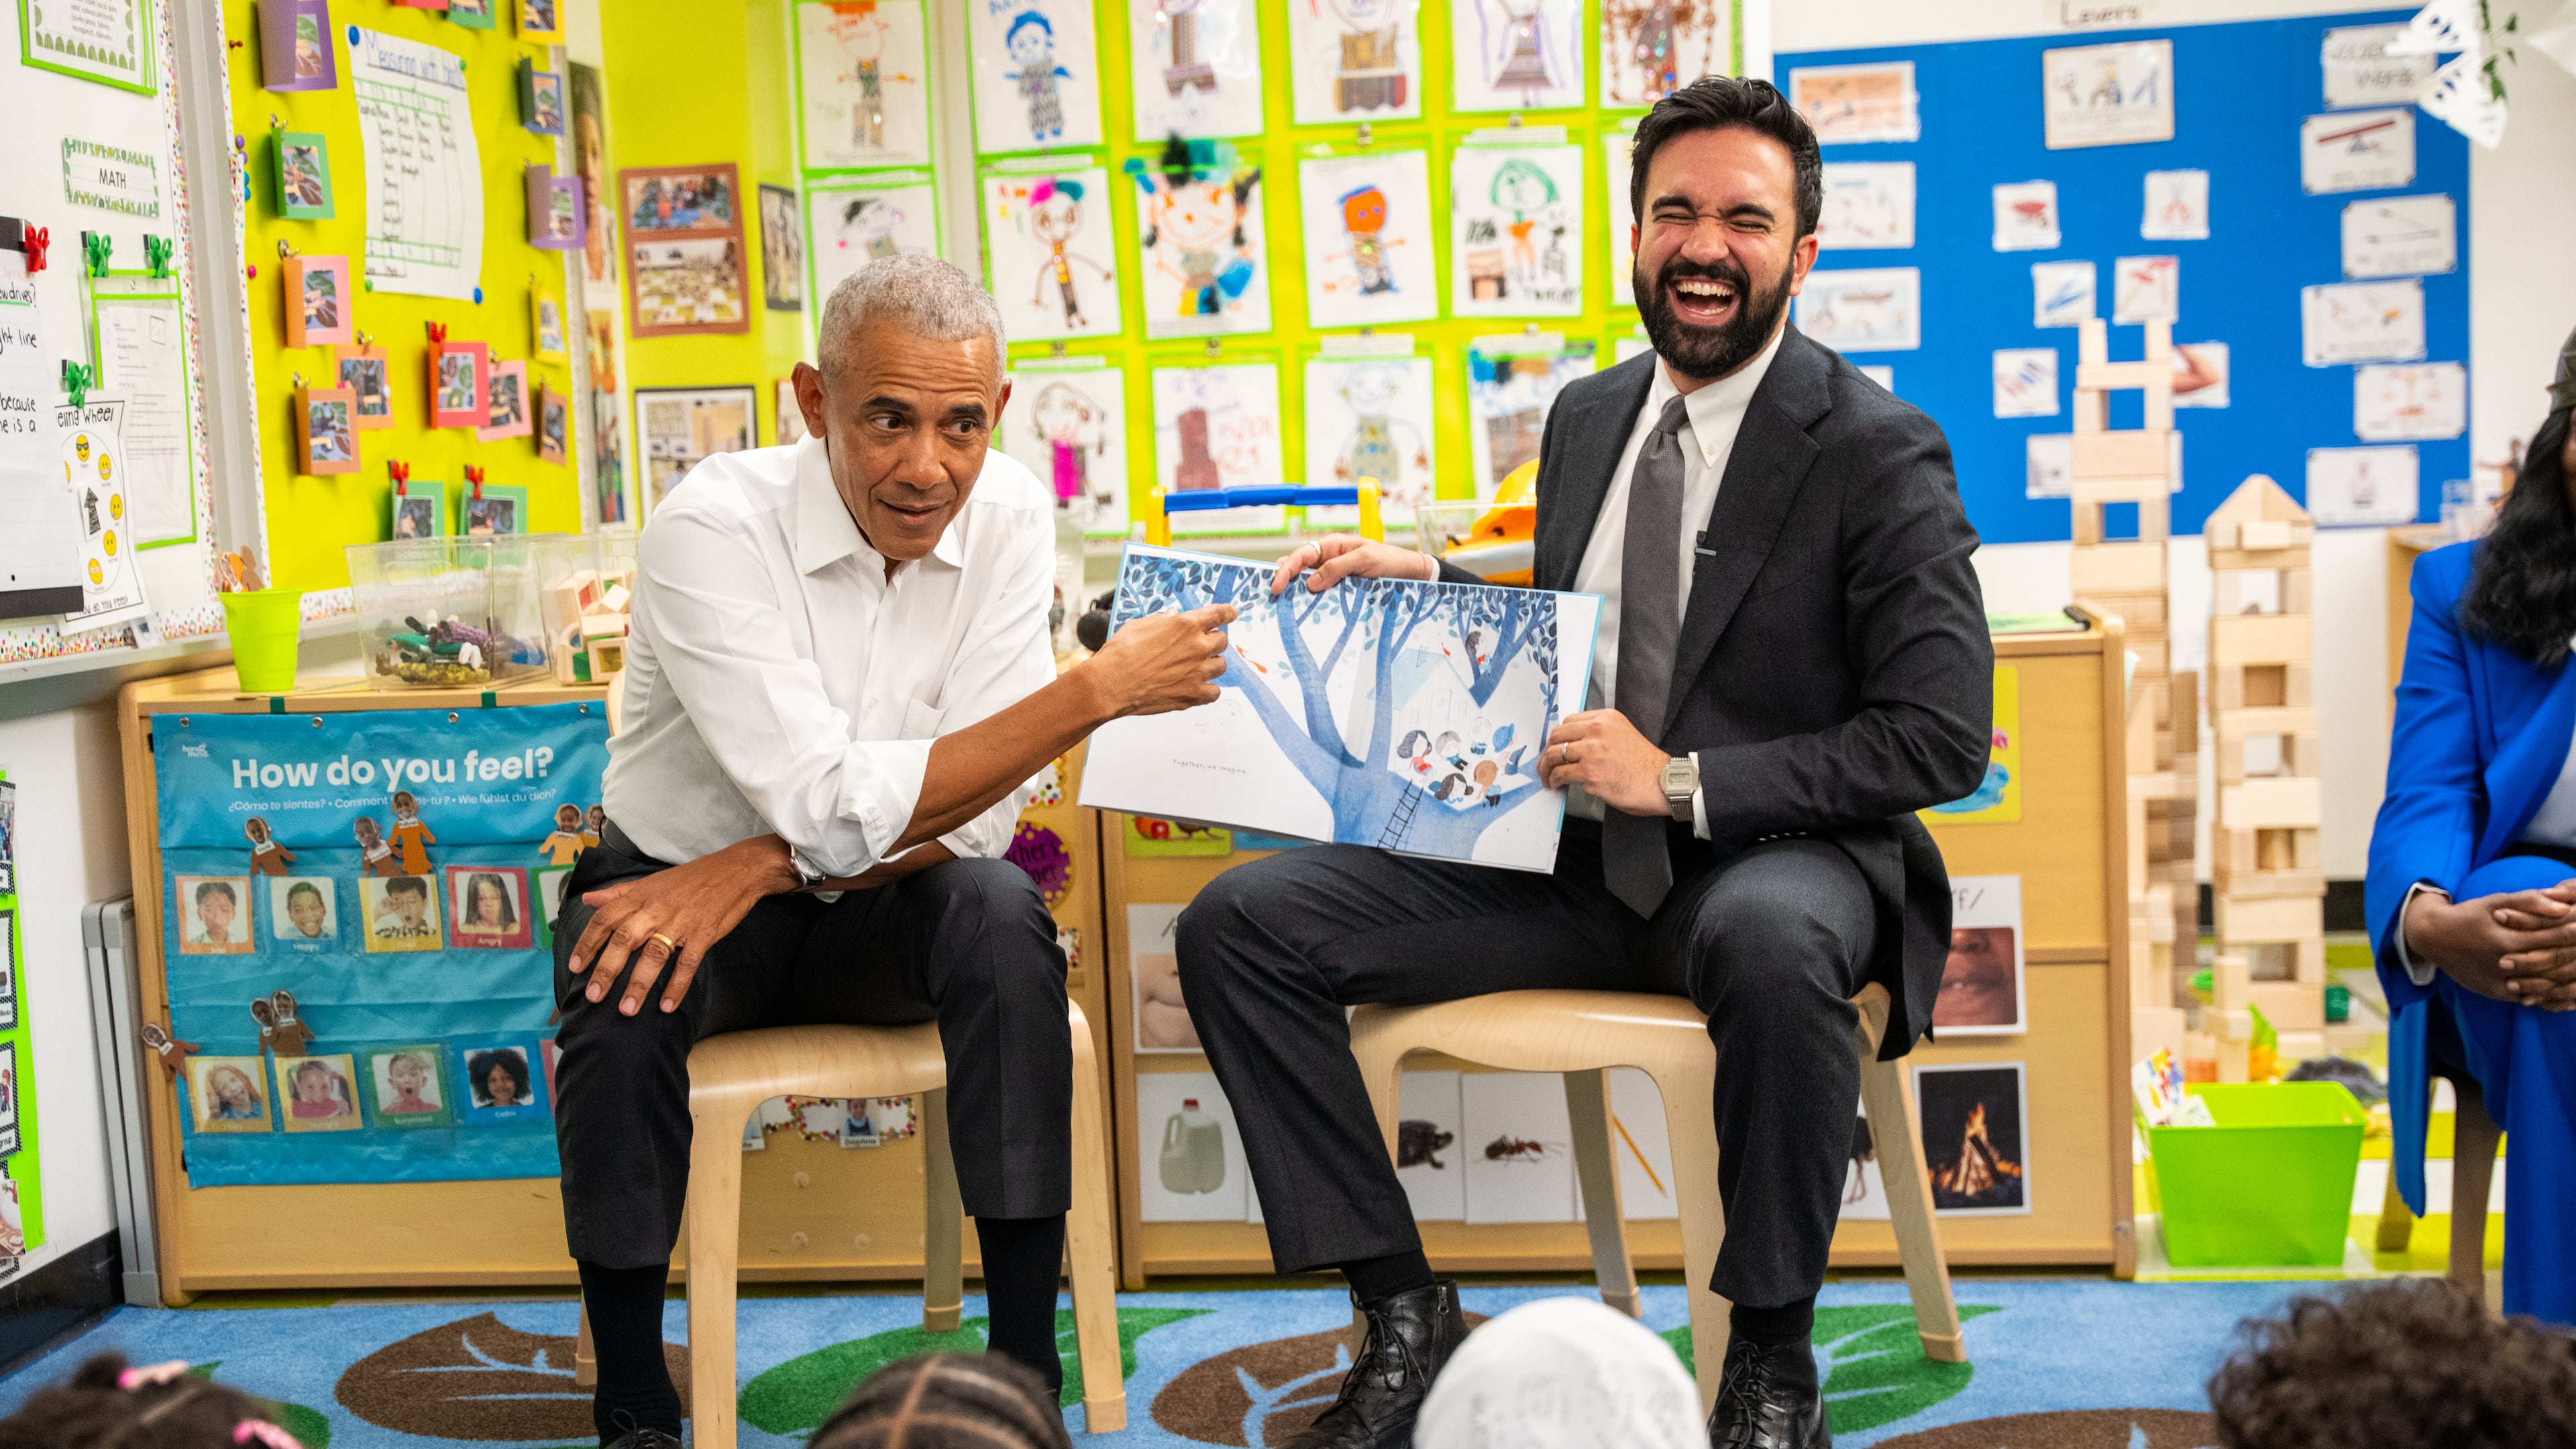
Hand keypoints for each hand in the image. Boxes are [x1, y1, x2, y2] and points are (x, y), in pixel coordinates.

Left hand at [568, 835, 796, 1015]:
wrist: (737, 870)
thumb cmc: (692, 878)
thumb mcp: (651, 882)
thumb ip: (618, 894)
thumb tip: (588, 900)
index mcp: (641, 896)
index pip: (606, 918)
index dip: (588, 943)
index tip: (575, 966)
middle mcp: (657, 908)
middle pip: (625, 939)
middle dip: (607, 969)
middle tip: (593, 996)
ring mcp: (681, 921)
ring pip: (654, 954)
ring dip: (639, 984)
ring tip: (626, 1009)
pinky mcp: (704, 933)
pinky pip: (688, 962)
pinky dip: (677, 985)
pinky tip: (667, 1005)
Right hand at [1084, 603, 1234, 717]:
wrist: (1111, 684)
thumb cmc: (1121, 654)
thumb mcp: (1140, 625)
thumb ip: (1162, 620)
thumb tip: (1173, 618)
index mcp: (1186, 625)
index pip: (1219, 614)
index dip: (1228, 613)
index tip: (1231, 613)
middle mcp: (1197, 647)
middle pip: (1222, 641)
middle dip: (1212, 641)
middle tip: (1198, 646)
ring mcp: (1198, 672)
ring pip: (1220, 666)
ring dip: (1210, 665)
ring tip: (1193, 668)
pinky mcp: (1194, 694)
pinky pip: (1215, 692)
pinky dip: (1208, 689)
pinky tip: (1195, 686)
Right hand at [1269, 534, 1437, 596]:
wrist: (1411, 574)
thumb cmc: (1390, 561)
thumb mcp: (1365, 560)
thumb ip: (1338, 568)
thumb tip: (1310, 583)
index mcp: (1333, 545)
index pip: (1302, 554)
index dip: (1287, 569)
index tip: (1277, 585)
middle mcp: (1329, 560)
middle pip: (1299, 569)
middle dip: (1284, 580)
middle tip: (1273, 597)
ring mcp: (1334, 576)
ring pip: (1307, 584)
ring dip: (1296, 593)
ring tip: (1282, 606)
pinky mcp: (1340, 591)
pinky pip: (1321, 596)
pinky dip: (1311, 602)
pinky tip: (1303, 612)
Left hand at [1540, 711, 1671, 816]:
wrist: (1662, 782)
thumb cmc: (1645, 765)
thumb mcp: (1622, 734)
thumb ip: (1600, 735)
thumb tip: (1574, 747)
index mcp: (1606, 718)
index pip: (1569, 722)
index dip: (1558, 737)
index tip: (1554, 747)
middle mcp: (1598, 730)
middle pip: (1558, 736)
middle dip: (1547, 751)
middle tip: (1545, 763)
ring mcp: (1593, 751)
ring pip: (1555, 755)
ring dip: (1546, 768)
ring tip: (1547, 777)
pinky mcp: (1590, 773)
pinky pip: (1562, 774)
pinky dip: (1555, 780)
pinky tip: (1556, 784)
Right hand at [2403, 885, 2575, 1008]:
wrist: (2432, 938)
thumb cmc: (2469, 916)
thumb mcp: (2495, 902)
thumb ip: (2530, 901)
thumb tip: (2564, 904)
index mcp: (2506, 939)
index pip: (2552, 937)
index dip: (2573, 931)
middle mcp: (2504, 964)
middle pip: (2552, 962)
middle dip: (2575, 954)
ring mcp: (2500, 981)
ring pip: (2545, 985)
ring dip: (2569, 980)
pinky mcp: (2497, 993)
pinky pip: (2531, 999)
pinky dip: (2554, 999)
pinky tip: (2571, 998)